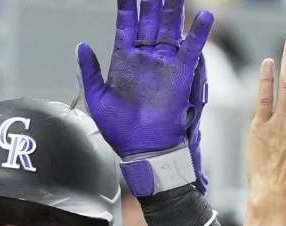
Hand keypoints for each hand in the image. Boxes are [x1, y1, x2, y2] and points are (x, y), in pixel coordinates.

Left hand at [78, 0, 213, 159]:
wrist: (143, 150)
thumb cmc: (120, 131)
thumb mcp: (97, 100)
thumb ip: (89, 71)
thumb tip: (81, 45)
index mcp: (124, 60)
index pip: (126, 24)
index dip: (127, 5)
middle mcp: (145, 57)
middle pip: (150, 19)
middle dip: (152, 0)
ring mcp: (164, 64)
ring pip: (170, 27)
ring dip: (174, 7)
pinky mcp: (180, 75)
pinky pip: (191, 50)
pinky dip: (198, 33)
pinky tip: (204, 16)